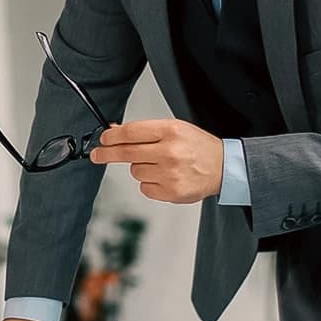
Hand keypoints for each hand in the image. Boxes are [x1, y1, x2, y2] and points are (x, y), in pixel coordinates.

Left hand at [88, 119, 223, 203]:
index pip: (131, 133)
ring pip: (135, 171)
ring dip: (141, 168)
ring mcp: (170, 174)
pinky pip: (144, 187)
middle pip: (126, 153)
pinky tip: (166, 177)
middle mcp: (169, 152)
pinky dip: (150, 183)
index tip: (103, 139)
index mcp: (170, 131)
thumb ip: (146, 131)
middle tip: (97, 154)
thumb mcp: (175, 129)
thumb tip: (116, 132)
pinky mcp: (171, 192)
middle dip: (107, 153)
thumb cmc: (198, 147)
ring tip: (160, 164)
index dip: (112, 136)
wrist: (223, 167)